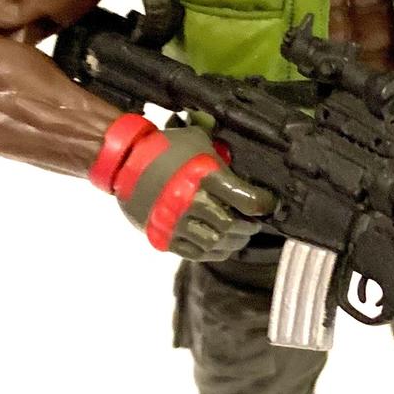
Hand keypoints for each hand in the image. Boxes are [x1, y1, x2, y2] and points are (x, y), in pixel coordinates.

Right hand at [90, 115, 275, 259]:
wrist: (124, 162)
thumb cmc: (165, 148)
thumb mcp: (197, 140)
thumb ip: (221, 154)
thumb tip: (243, 163)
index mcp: (204, 175)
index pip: (247, 199)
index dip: (264, 204)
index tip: (268, 205)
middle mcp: (190, 201)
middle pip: (232, 225)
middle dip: (248, 227)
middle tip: (253, 224)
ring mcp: (175, 221)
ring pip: (216, 243)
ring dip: (233, 242)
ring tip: (239, 236)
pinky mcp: (163, 235)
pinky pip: (195, 253)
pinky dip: (213, 253)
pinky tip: (221, 246)